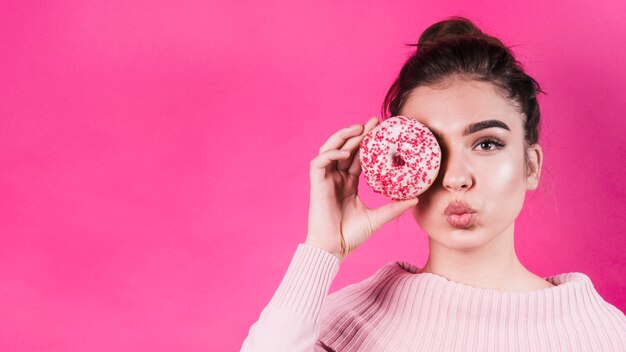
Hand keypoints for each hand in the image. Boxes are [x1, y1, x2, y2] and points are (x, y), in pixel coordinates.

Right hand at [306, 117, 418, 261]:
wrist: (334, 248)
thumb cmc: (351, 236)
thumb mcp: (378, 218)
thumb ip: (394, 208)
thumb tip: (416, 199)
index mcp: (348, 183)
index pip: (358, 156)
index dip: (368, 142)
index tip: (382, 130)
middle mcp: (337, 177)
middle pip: (345, 147)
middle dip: (358, 132)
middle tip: (375, 122)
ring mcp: (326, 179)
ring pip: (330, 149)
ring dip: (342, 137)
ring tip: (359, 130)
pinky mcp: (317, 184)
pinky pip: (320, 162)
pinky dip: (331, 154)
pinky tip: (345, 153)